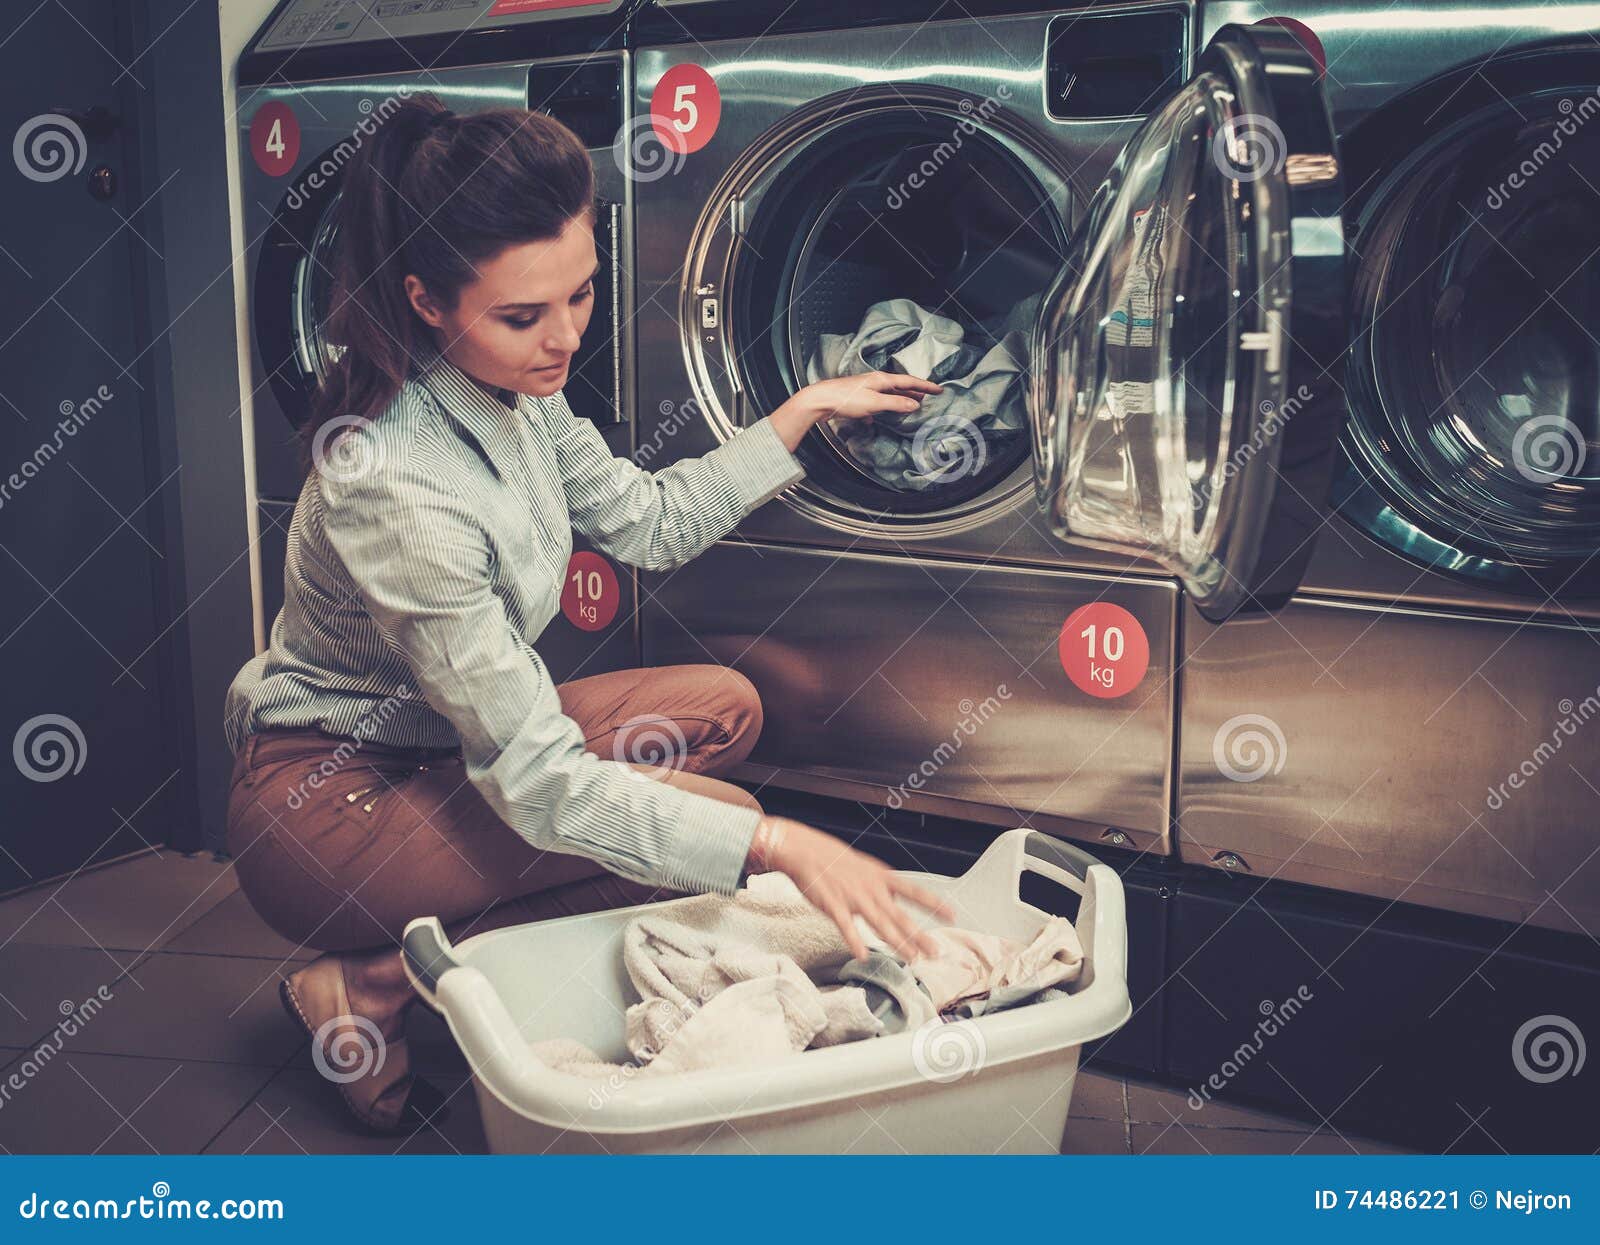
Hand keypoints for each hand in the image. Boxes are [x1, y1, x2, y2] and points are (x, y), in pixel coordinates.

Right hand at [746, 816, 953, 961]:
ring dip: (897, 943)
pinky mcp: (833, 906)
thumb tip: (897, 896)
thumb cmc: (834, 859)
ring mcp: (853, 898)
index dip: (933, 903)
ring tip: (912, 959)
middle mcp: (872, 889)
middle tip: (936, 952)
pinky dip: (854, 940)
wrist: (805, 850)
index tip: (952, 914)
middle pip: (900, 916)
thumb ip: (881, 884)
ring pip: (879, 924)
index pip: (913, 891)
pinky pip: (846, 926)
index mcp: (880, 877)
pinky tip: (863, 955)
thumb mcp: (864, 867)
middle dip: (919, 936)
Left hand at [768, 372, 943, 449]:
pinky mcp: (859, 399)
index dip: (926, 386)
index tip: (939, 389)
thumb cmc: (846, 399)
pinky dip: (885, 409)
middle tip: (930, 396)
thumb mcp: (874, 402)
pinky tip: (883, 418)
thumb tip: (915, 404)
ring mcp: (867, 390)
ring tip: (913, 404)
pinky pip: (878, 403)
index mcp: (882, 379)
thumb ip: (896, 403)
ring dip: (902, 399)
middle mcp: (876, 382)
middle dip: (916, 391)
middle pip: (901, 386)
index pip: (910, 381)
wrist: (820, 400)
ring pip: (890, 394)